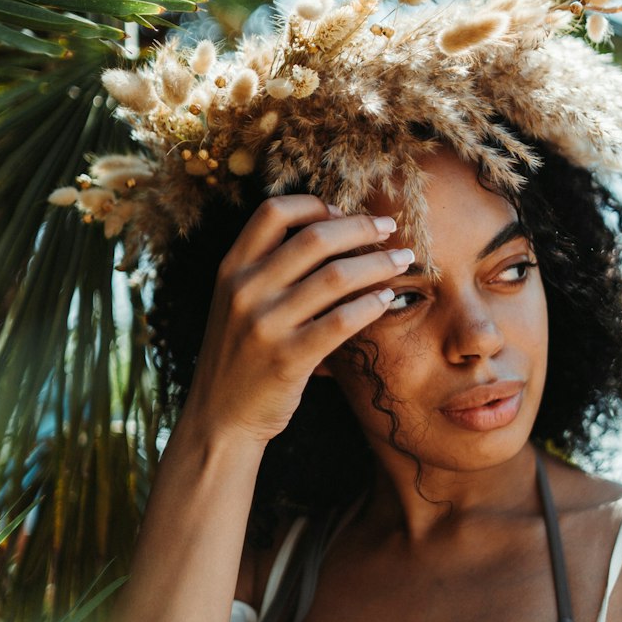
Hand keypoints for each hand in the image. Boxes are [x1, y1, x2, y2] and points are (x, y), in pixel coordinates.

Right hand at [180, 195, 409, 447]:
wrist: (219, 417)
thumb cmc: (240, 356)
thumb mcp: (236, 303)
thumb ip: (269, 270)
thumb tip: (333, 233)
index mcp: (232, 269)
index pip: (273, 213)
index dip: (314, 204)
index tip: (343, 211)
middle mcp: (245, 290)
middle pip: (315, 237)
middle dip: (360, 227)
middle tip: (388, 227)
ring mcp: (265, 324)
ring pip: (336, 276)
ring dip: (378, 263)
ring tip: (401, 261)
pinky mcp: (288, 359)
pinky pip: (341, 321)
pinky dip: (370, 305)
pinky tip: (386, 300)